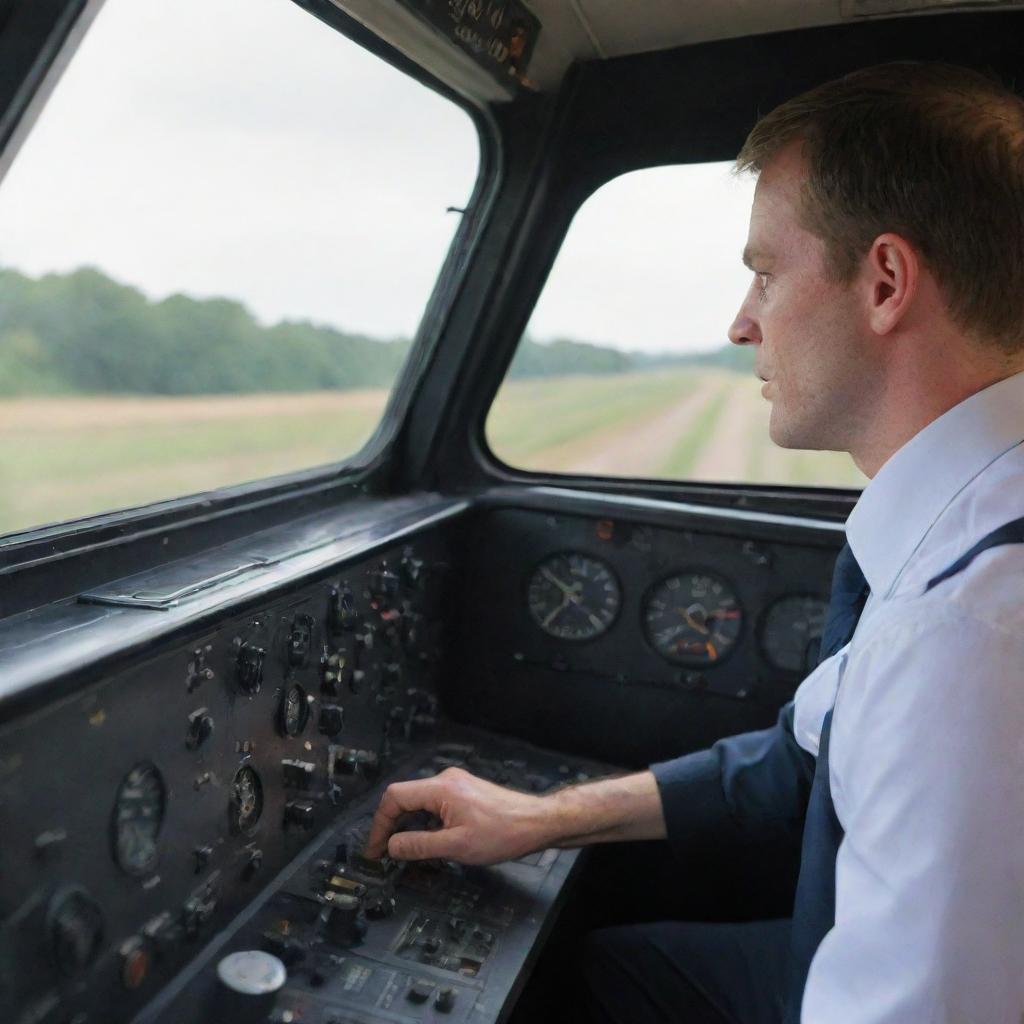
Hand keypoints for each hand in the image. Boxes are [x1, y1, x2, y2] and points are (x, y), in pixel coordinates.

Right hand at [363, 767, 548, 864]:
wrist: (536, 822)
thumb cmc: (502, 833)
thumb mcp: (456, 846)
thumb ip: (420, 845)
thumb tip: (392, 846)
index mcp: (441, 788)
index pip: (395, 797)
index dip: (380, 824)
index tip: (375, 849)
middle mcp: (446, 779)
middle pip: (405, 797)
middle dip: (391, 825)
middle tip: (384, 854)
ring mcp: (456, 784)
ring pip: (419, 801)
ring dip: (408, 824)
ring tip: (404, 850)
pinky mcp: (465, 791)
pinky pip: (434, 803)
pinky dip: (424, 821)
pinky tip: (428, 840)